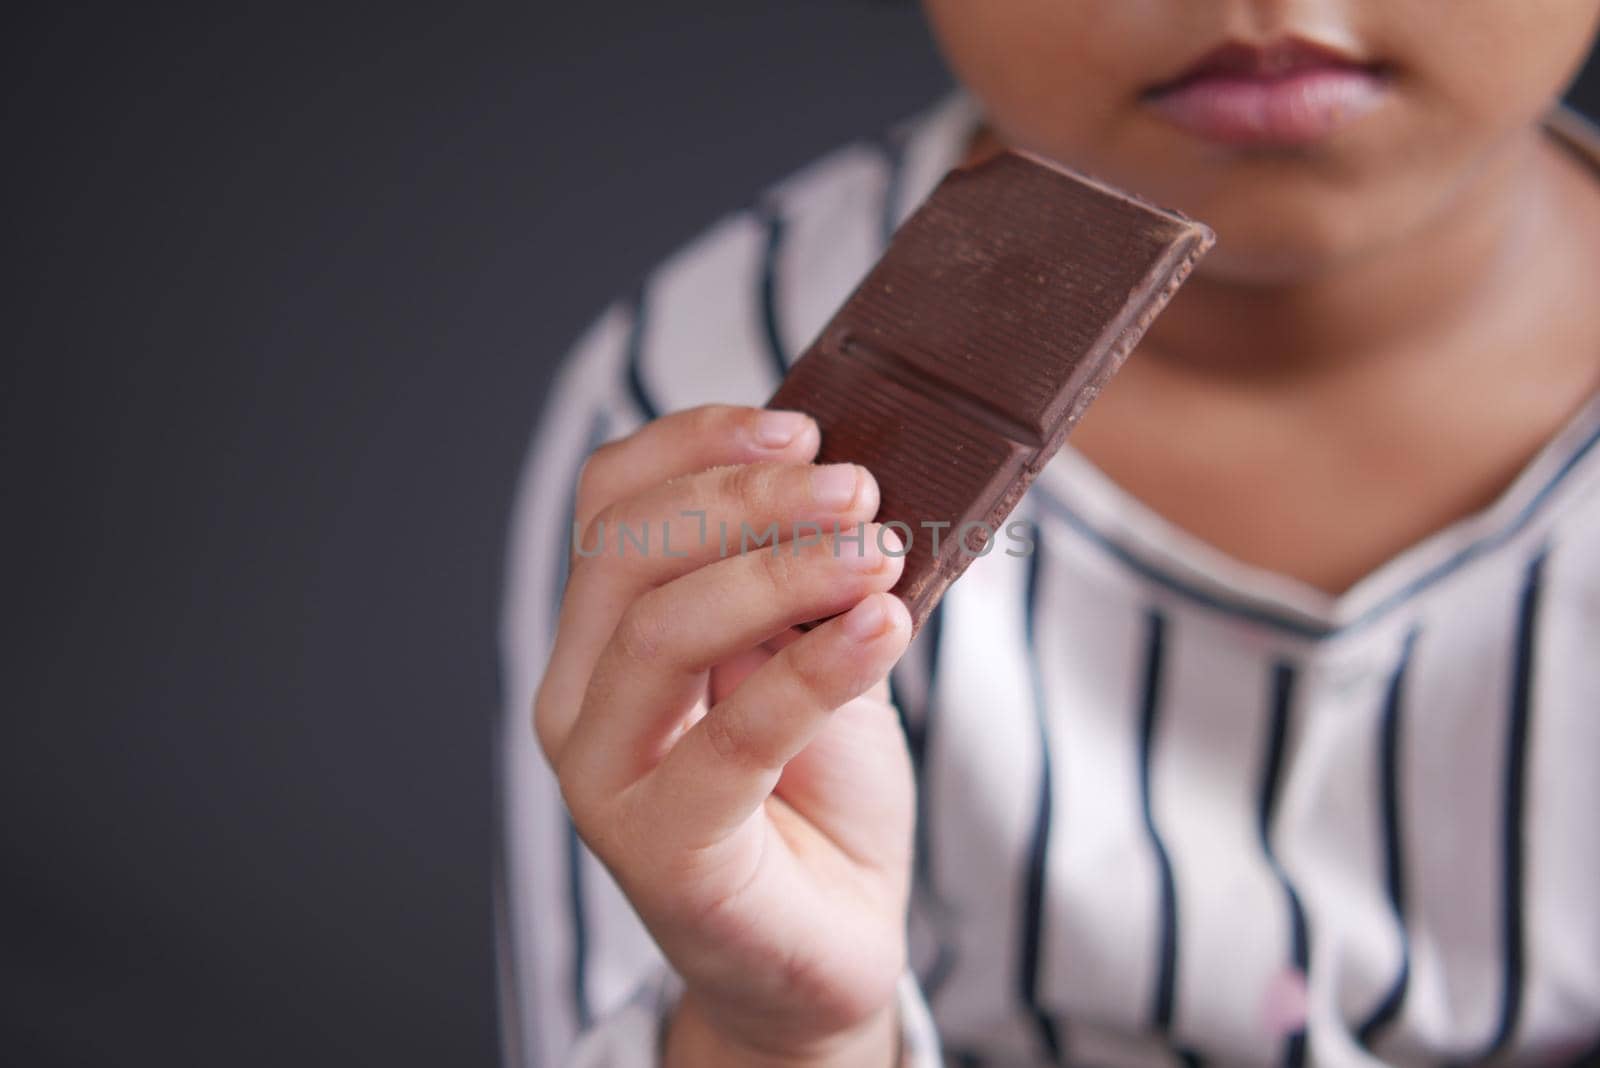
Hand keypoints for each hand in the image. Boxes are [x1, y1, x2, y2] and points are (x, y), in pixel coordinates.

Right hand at [534, 405, 915, 1065]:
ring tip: (881, 552)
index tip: (802, 428)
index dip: (694, 444)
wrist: (829, 942)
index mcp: (605, 634)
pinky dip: (814, 669)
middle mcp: (581, 697)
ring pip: (661, 630)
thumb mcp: (811, 651)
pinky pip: (731, 738)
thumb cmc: (817, 790)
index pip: (610, 502)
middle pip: (627, 552)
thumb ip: (800, 579)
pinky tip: (882, 626)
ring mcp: (605, 776)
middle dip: (747, 501)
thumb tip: (844, 479)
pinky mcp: (660, 848)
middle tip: (859, 488)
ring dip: (782, 571)